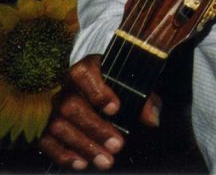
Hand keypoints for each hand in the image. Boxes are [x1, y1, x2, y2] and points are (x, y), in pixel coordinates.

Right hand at [39, 55, 159, 170]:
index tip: (115, 109)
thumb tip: (153, 120)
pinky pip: (47, 142)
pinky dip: (63, 155)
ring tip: (106, 161)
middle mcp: (66, 86)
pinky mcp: (46, 126)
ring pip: (59, 126)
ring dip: (83, 146)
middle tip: (117, 145)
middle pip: (72, 106)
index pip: (84, 74)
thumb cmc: (118, 84)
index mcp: (87, 67)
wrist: (99, 87)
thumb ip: (144, 99)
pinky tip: (82, 164)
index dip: (98, 92)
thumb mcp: (133, 85)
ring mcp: (54, 106)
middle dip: (95, 128)